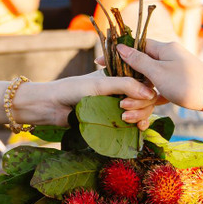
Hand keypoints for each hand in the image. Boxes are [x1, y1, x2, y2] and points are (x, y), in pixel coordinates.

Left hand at [16, 73, 157, 127]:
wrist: (52, 107)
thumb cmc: (73, 90)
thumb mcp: (100, 85)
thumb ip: (125, 86)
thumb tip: (150, 93)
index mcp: (119, 75)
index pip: (144, 80)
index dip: (145, 90)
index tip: (135, 98)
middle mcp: (121, 89)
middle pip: (145, 97)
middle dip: (141, 105)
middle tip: (124, 111)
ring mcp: (119, 105)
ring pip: (142, 110)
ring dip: (140, 116)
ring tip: (127, 120)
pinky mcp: (114, 119)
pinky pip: (133, 122)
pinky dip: (138, 125)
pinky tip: (138, 129)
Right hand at [116, 37, 202, 116]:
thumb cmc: (185, 83)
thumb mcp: (158, 72)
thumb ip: (138, 60)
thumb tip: (121, 47)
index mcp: (164, 48)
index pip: (136, 46)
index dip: (118, 53)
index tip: (101, 61)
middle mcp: (169, 56)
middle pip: (142, 63)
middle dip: (127, 76)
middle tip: (111, 84)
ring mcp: (174, 70)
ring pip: (150, 78)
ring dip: (138, 90)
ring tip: (125, 103)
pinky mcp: (178, 83)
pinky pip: (160, 88)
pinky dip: (151, 96)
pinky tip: (142, 106)